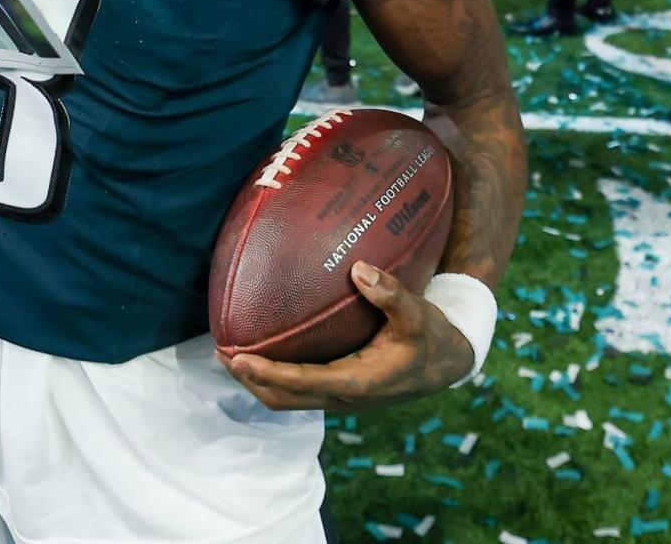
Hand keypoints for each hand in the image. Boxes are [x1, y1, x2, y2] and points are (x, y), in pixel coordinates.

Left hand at [224, 263, 474, 411]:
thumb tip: (358, 269)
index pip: (302, 382)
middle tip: (222, 354)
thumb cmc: (432, 337)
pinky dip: (276, 379)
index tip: (238, 358)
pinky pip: (299, 392)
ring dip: (258, 383)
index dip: (267, 373)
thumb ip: (390, 293)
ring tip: (232, 357)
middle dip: (250, 381)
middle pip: (283, 399)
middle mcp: (344, 398)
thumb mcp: (417, 314)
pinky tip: (266, 354)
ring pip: (288, 400)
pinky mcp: (341, 392)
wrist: (448, 364)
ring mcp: (341, 399)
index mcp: (358, 383)